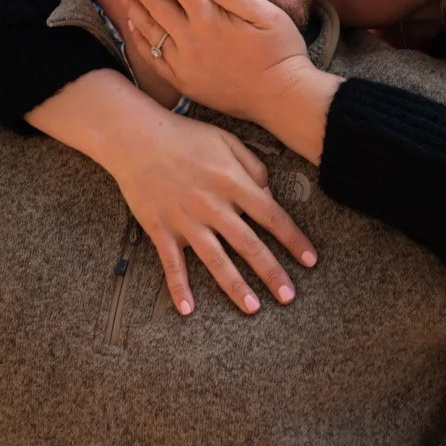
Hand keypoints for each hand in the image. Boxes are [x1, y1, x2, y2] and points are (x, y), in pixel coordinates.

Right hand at [92, 105, 317, 314]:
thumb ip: (254, 168)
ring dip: (235, 286)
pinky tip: (188, 309)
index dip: (293, 239)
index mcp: (232, 182)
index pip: (271, 216)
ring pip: (215, 259)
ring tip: (253, 308)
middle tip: (288, 296)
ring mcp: (185, 219)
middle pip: (248, 245)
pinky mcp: (160, 229)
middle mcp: (212, 205)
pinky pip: (171, 264)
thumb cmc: (184, 136)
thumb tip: (269, 197)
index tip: (310, 260)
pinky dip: (179, 288)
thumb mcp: (227, 141)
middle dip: (271, 273)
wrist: (135, 137)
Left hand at [112, 0, 315, 127]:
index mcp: (210, 18)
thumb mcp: (269, 16)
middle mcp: (190, 39)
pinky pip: (152, 57)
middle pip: (153, 0)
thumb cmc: (281, 52)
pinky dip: (138, 38)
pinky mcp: (183, 81)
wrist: (281, 99)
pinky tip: (132, 24)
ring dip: (130, 4)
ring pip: (147, 28)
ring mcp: (183, 62)